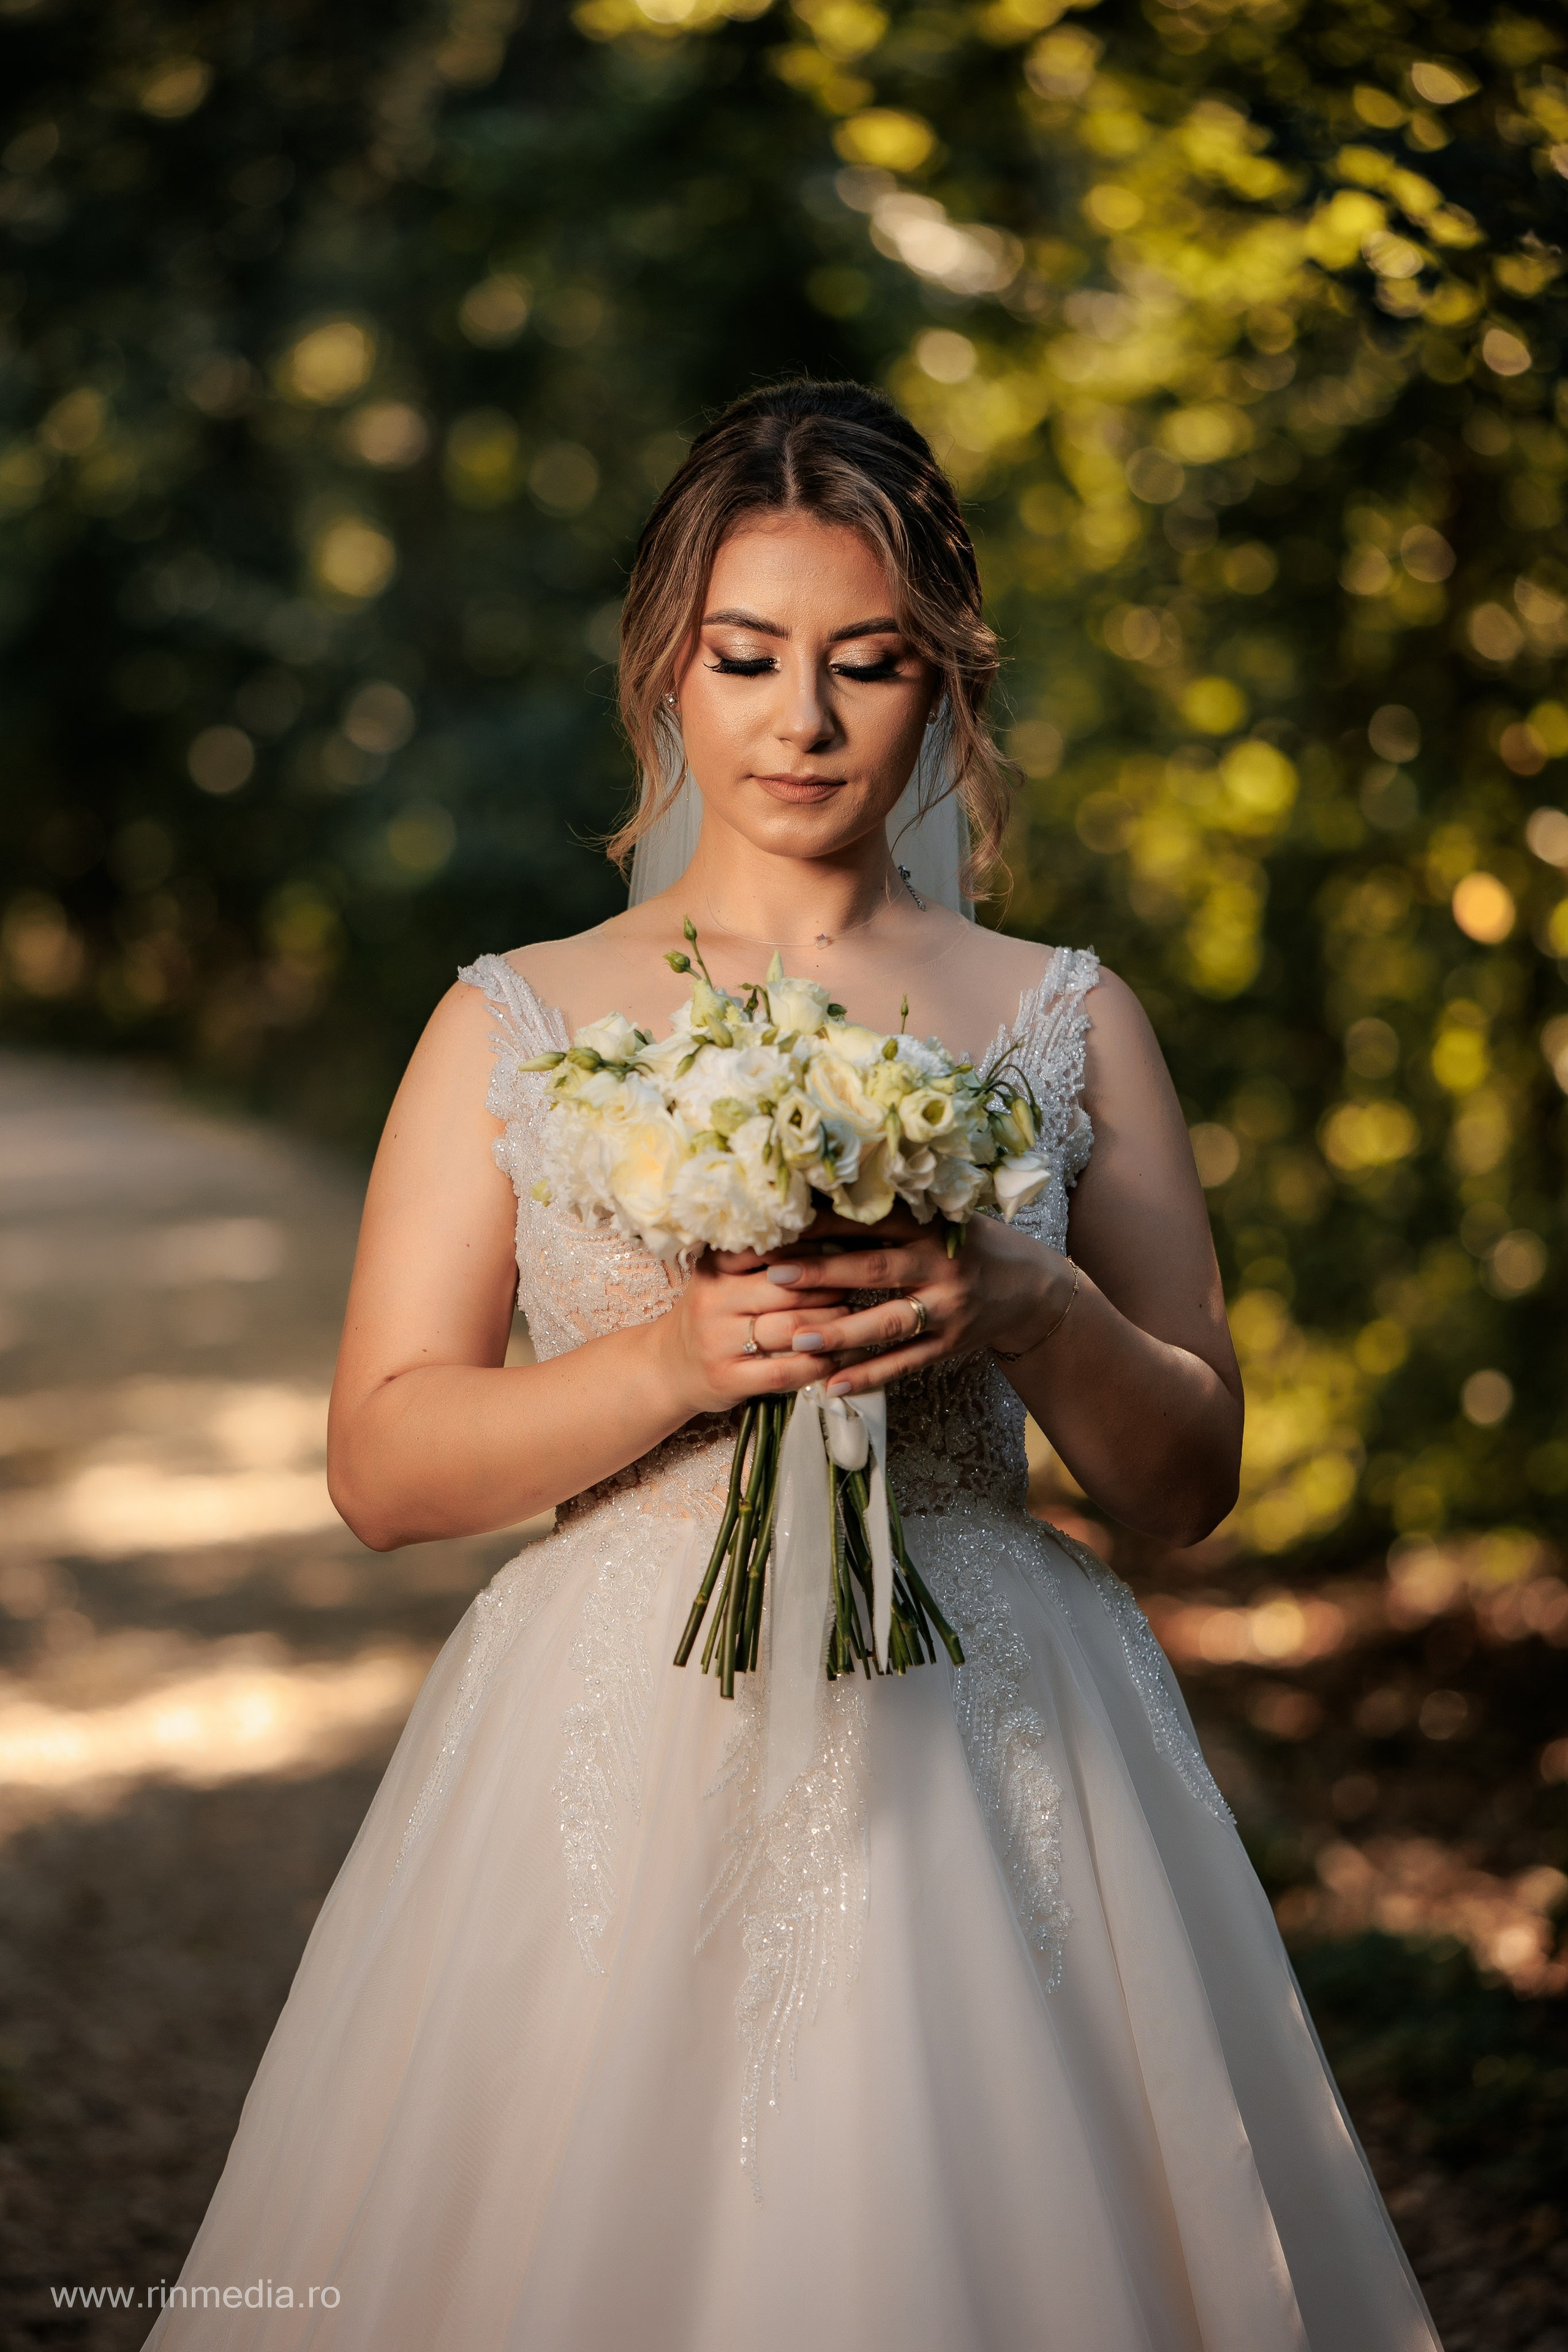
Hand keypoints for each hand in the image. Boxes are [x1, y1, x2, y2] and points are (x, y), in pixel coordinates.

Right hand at [651, 1245, 855, 1419]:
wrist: (669, 1367)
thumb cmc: (712, 1317)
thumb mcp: (723, 1279)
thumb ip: (763, 1262)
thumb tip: (830, 1241)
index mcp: (715, 1267)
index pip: (772, 1250)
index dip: (813, 1252)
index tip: (843, 1251)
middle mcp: (713, 1300)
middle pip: (789, 1289)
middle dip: (830, 1288)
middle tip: (857, 1286)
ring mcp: (718, 1342)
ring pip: (792, 1329)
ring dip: (833, 1326)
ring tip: (856, 1319)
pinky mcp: (728, 1379)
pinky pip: (785, 1370)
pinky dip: (818, 1364)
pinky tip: (837, 1358)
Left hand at [760, 1207, 1071, 1399]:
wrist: (1033, 1288)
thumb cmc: (973, 1244)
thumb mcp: (943, 1219)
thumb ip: (894, 1217)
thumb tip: (821, 1205)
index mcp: (932, 1227)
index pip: (872, 1222)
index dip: (826, 1223)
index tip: (782, 1223)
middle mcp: (940, 1267)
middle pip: (875, 1269)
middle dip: (824, 1273)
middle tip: (775, 1275)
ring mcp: (947, 1310)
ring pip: (888, 1323)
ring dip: (841, 1332)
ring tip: (798, 1339)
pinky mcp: (950, 1345)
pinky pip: (905, 1364)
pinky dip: (869, 1375)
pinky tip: (832, 1385)